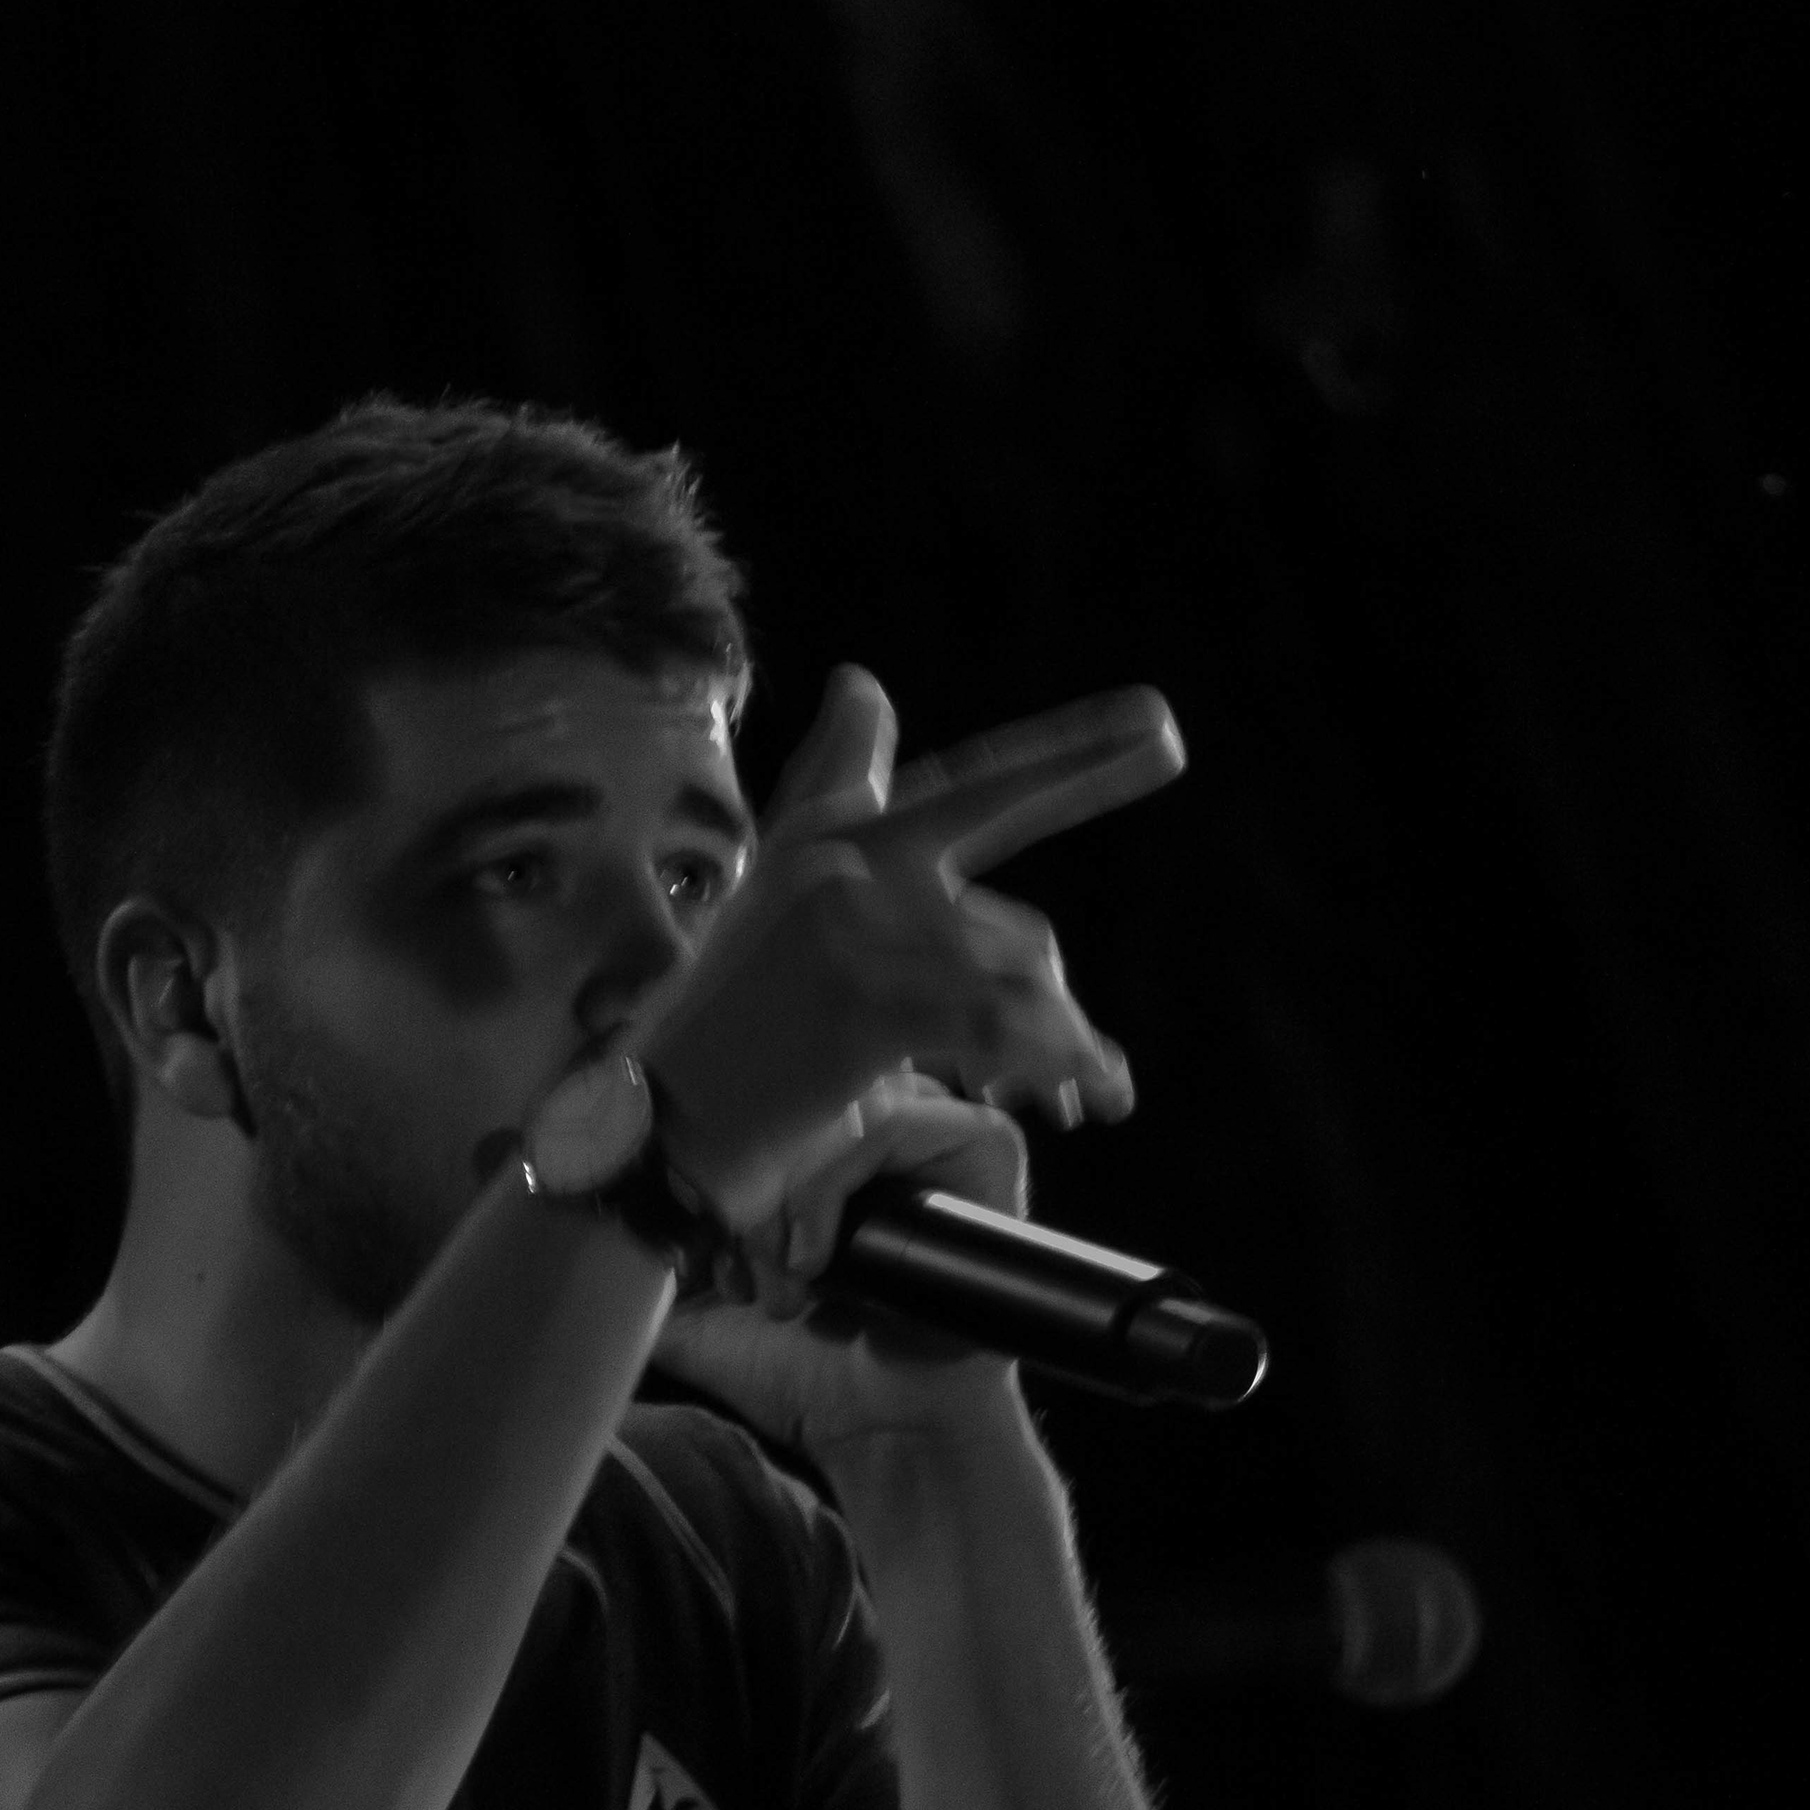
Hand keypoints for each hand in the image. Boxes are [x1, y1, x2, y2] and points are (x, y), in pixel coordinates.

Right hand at [632, 666, 1179, 1227]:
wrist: (650, 1129)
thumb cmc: (724, 1024)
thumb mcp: (774, 890)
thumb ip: (833, 787)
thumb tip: (865, 680)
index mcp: (834, 836)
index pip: (977, 785)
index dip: (1075, 755)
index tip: (1160, 726)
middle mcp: (845, 865)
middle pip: (1013, 925)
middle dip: (1063, 986)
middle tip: (1135, 934)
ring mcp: (851, 931)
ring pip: (1015, 983)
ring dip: (1065, 1052)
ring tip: (1087, 1097)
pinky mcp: (862, 1003)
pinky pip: (998, 1028)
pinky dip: (1055, 1066)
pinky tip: (1087, 1097)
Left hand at [652, 1071, 1034, 1458]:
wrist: (882, 1433)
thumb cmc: (806, 1370)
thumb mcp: (698, 1309)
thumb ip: (643, 1266)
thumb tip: (562, 1238)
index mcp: (821, 1137)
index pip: (753, 1081)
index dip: (705, 1138)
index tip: (686, 1226)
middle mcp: (880, 1119)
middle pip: (788, 1086)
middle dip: (739, 1179)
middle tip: (729, 1267)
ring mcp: (935, 1126)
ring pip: (831, 1102)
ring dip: (782, 1192)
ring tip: (779, 1280)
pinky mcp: (985, 1146)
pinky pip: (892, 1122)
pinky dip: (832, 1187)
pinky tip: (817, 1259)